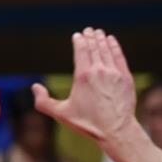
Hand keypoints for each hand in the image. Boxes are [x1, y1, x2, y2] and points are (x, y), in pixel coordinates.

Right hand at [32, 29, 139, 149]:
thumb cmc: (87, 124)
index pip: (81, 50)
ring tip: (99, 33)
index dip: (79, 41)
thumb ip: (44, 102)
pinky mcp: (125, 77)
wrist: (116, 130)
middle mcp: (99, 70)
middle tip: (88, 30)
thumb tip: (35, 87)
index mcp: (83, 76)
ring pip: (107, 50)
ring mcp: (114, 73)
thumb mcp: (61, 114)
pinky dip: (114, 47)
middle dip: (91, 37)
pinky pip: (119, 56)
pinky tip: (111, 41)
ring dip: (102, 39)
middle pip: (94, 47)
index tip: (77, 35)